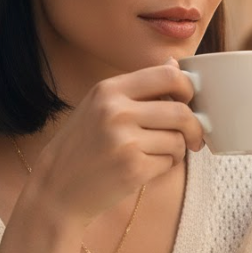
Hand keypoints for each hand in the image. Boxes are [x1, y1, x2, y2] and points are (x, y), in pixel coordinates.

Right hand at [26, 62, 203, 227]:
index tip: (189, 101)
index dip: (188, 88)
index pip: (169, 75)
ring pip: (178, 140)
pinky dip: (166, 167)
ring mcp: (124, 141)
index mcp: (109, 90)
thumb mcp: (100, 105)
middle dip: (194, 127)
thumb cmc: (83, 145)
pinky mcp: (132, 168)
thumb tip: (174, 64)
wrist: (57, 188)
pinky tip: (146, 168)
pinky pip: (170, 163)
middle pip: (181, 111)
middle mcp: (116, 111)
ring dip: (178, 150)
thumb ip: (138, 87)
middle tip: (194, 138)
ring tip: (159, 154)